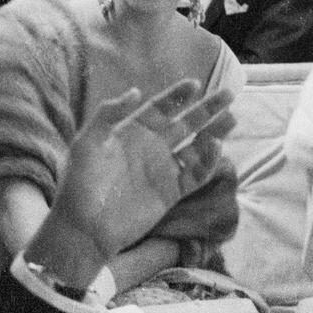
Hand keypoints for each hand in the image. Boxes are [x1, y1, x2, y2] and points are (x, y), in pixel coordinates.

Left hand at [42, 80, 235, 267]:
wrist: (84, 227)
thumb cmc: (80, 184)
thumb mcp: (87, 142)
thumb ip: (109, 114)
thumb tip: (137, 91)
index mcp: (133, 132)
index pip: (161, 108)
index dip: (177, 96)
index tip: (195, 84)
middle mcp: (152, 148)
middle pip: (186, 123)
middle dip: (207, 109)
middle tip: (228, 94)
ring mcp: (163, 170)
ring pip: (196, 147)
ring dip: (215, 133)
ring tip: (232, 118)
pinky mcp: (171, 192)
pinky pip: (195, 175)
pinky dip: (208, 163)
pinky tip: (216, 148)